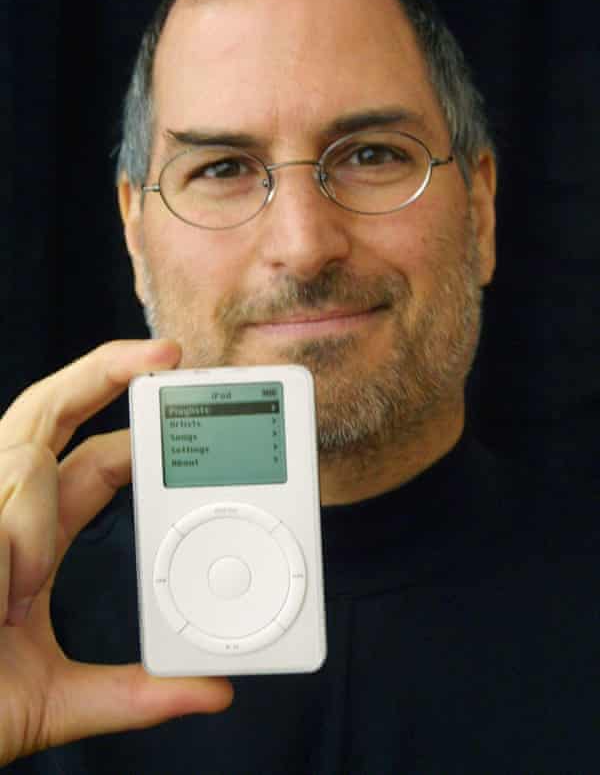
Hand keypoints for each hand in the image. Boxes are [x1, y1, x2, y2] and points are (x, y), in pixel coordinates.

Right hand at [0, 340, 232, 764]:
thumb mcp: (57, 702)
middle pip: (51, 410)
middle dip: (108, 370)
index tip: (180, 407)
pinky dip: (10, 542)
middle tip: (169, 355)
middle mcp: (0, 509)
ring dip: (29, 531)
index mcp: (32, 538)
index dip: (133, 430)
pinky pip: (3, 490)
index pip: (89, 459)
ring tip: (9, 602)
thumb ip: (135, 694)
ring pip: (28, 460)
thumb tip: (216, 691)